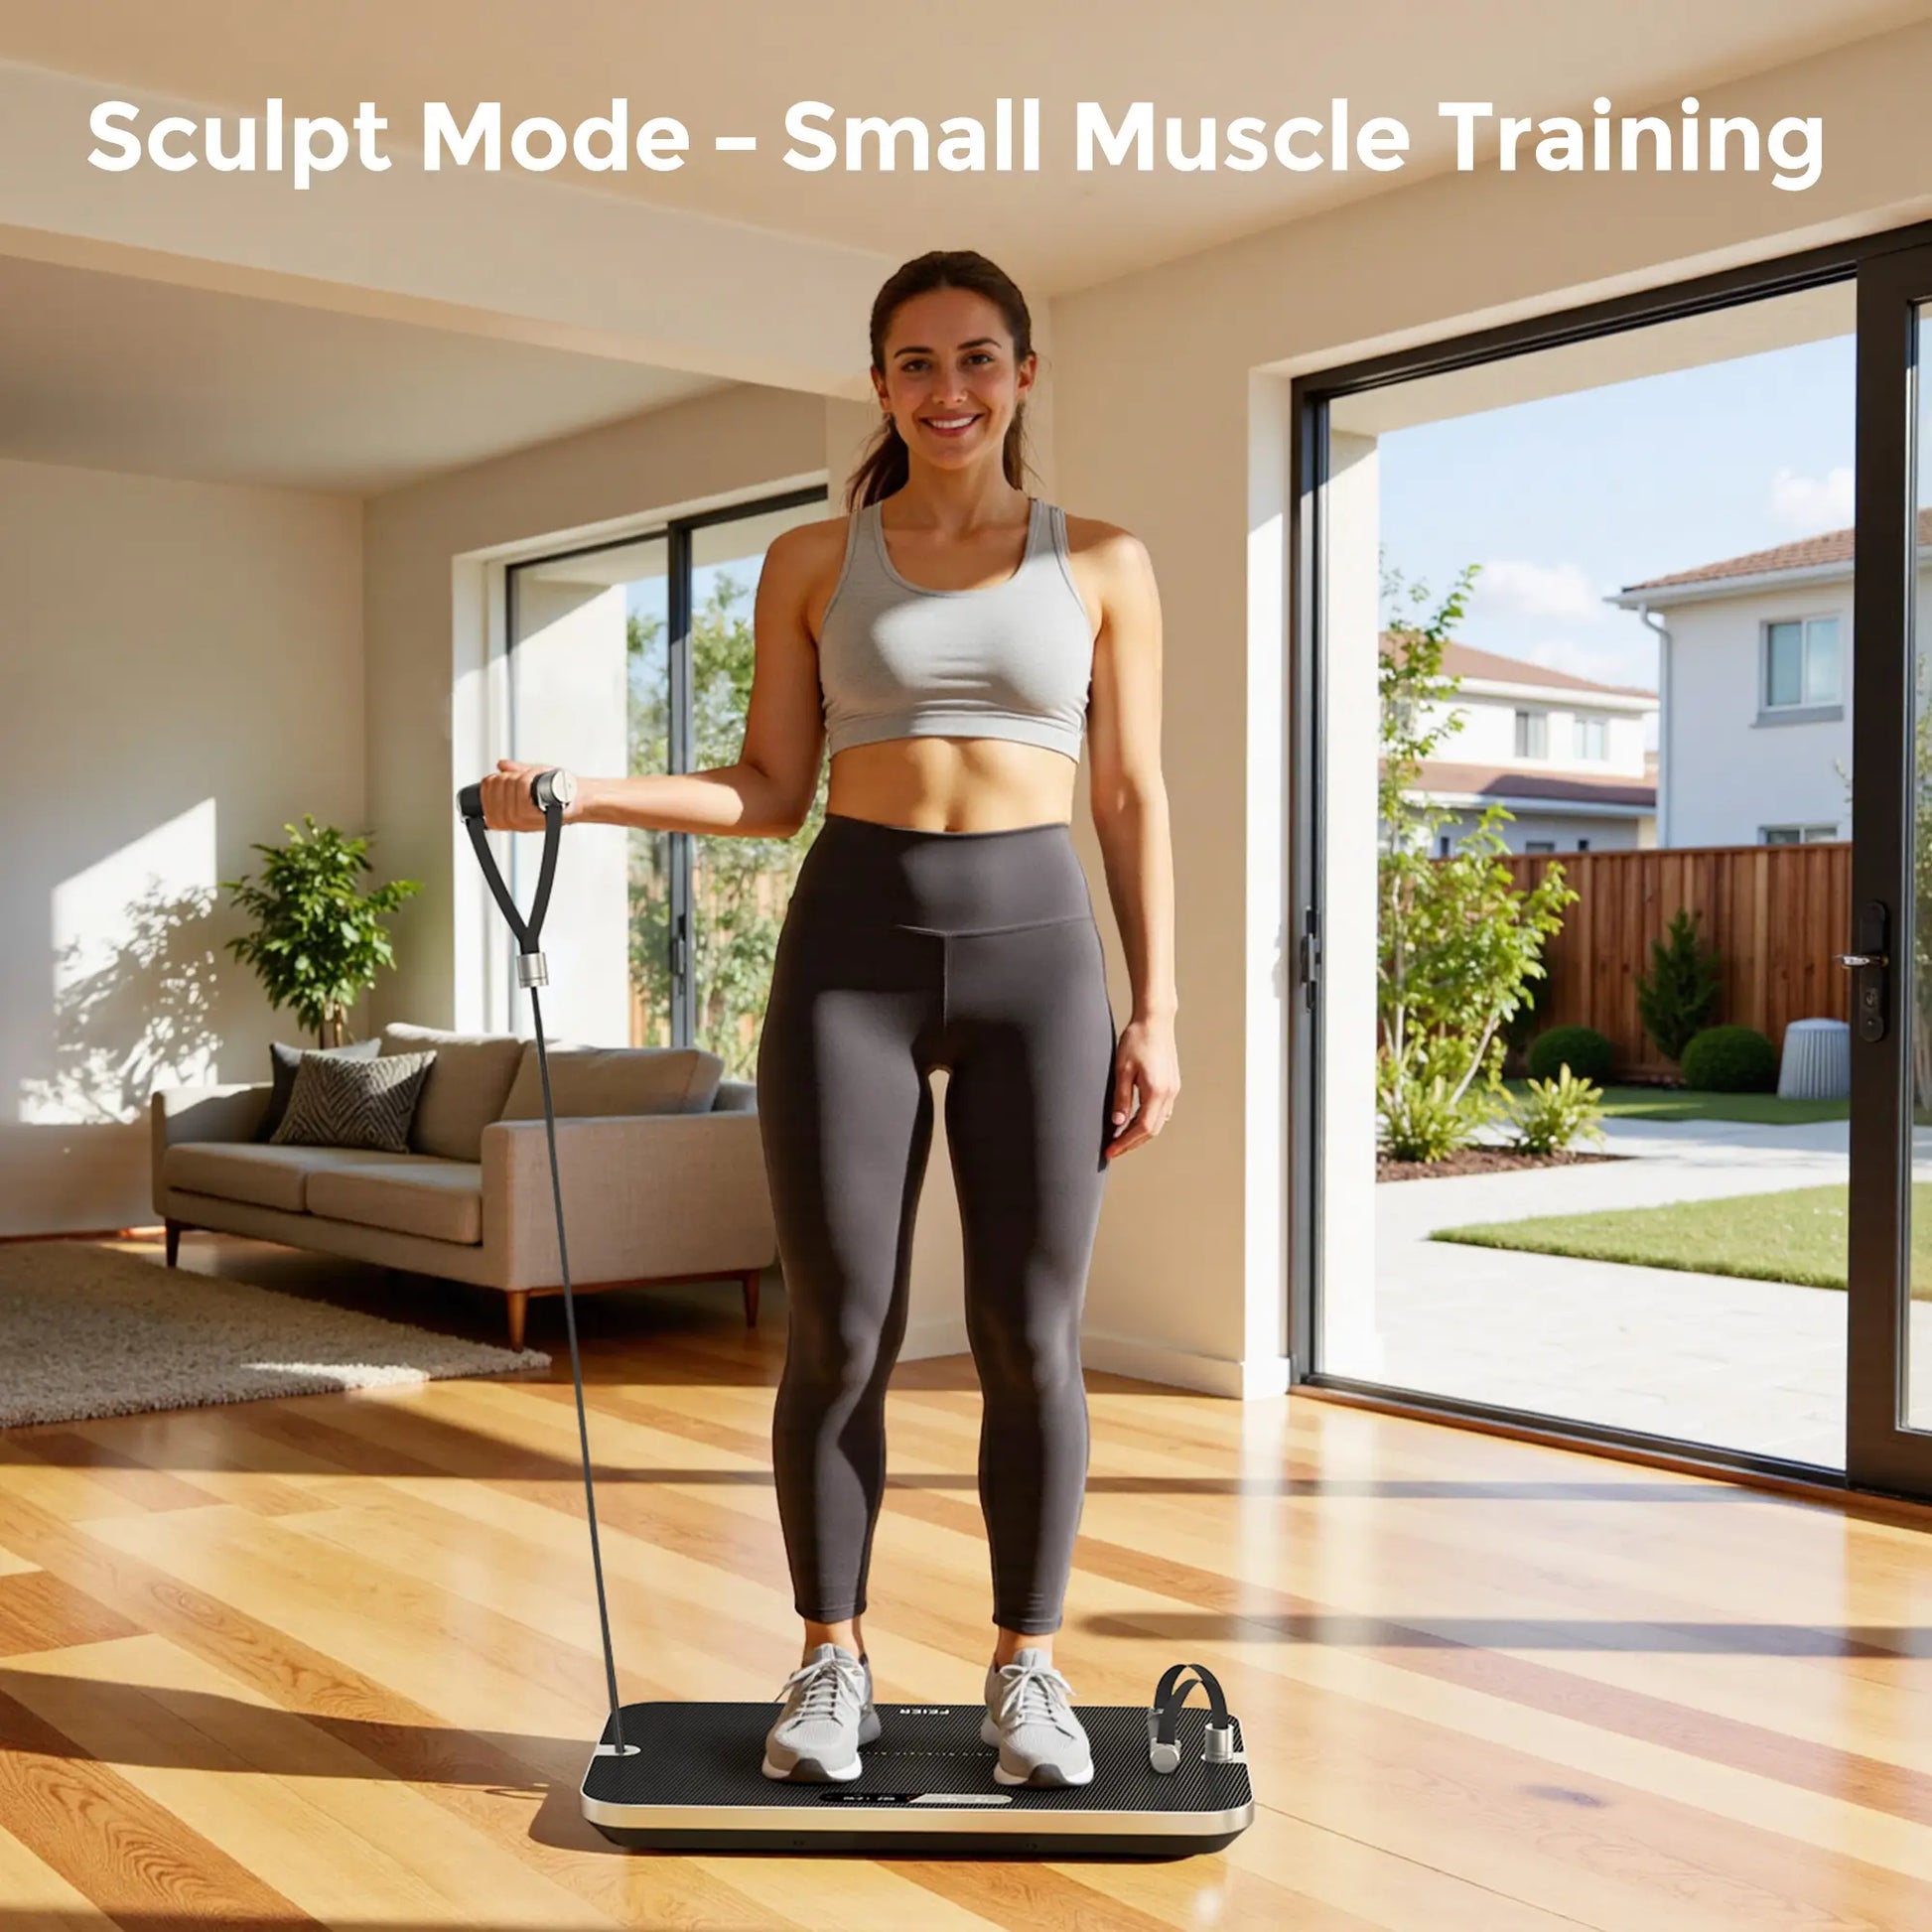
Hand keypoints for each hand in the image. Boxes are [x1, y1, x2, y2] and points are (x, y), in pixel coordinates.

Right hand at [479, 760, 576, 831]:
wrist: (582, 798)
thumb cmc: (561, 791)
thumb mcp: (533, 779)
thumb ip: (515, 773)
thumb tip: (501, 764)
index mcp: (508, 817)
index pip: (483, 799)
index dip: (488, 785)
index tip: (499, 778)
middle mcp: (515, 821)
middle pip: (493, 792)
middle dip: (503, 778)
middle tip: (517, 776)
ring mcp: (526, 820)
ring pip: (508, 789)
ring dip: (518, 777)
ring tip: (529, 777)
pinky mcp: (539, 815)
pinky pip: (522, 791)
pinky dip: (528, 778)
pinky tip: (534, 778)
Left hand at [1106, 1014, 1178, 1158]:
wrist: (1155, 1020)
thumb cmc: (1137, 1040)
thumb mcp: (1122, 1069)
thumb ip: (1121, 1098)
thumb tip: (1118, 1123)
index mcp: (1156, 1092)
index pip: (1142, 1129)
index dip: (1126, 1143)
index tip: (1110, 1151)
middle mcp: (1168, 1094)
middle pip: (1152, 1130)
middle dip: (1132, 1143)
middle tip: (1113, 1149)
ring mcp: (1173, 1089)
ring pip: (1158, 1122)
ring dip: (1140, 1133)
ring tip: (1121, 1137)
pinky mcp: (1172, 1084)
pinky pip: (1162, 1111)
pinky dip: (1148, 1120)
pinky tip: (1134, 1119)